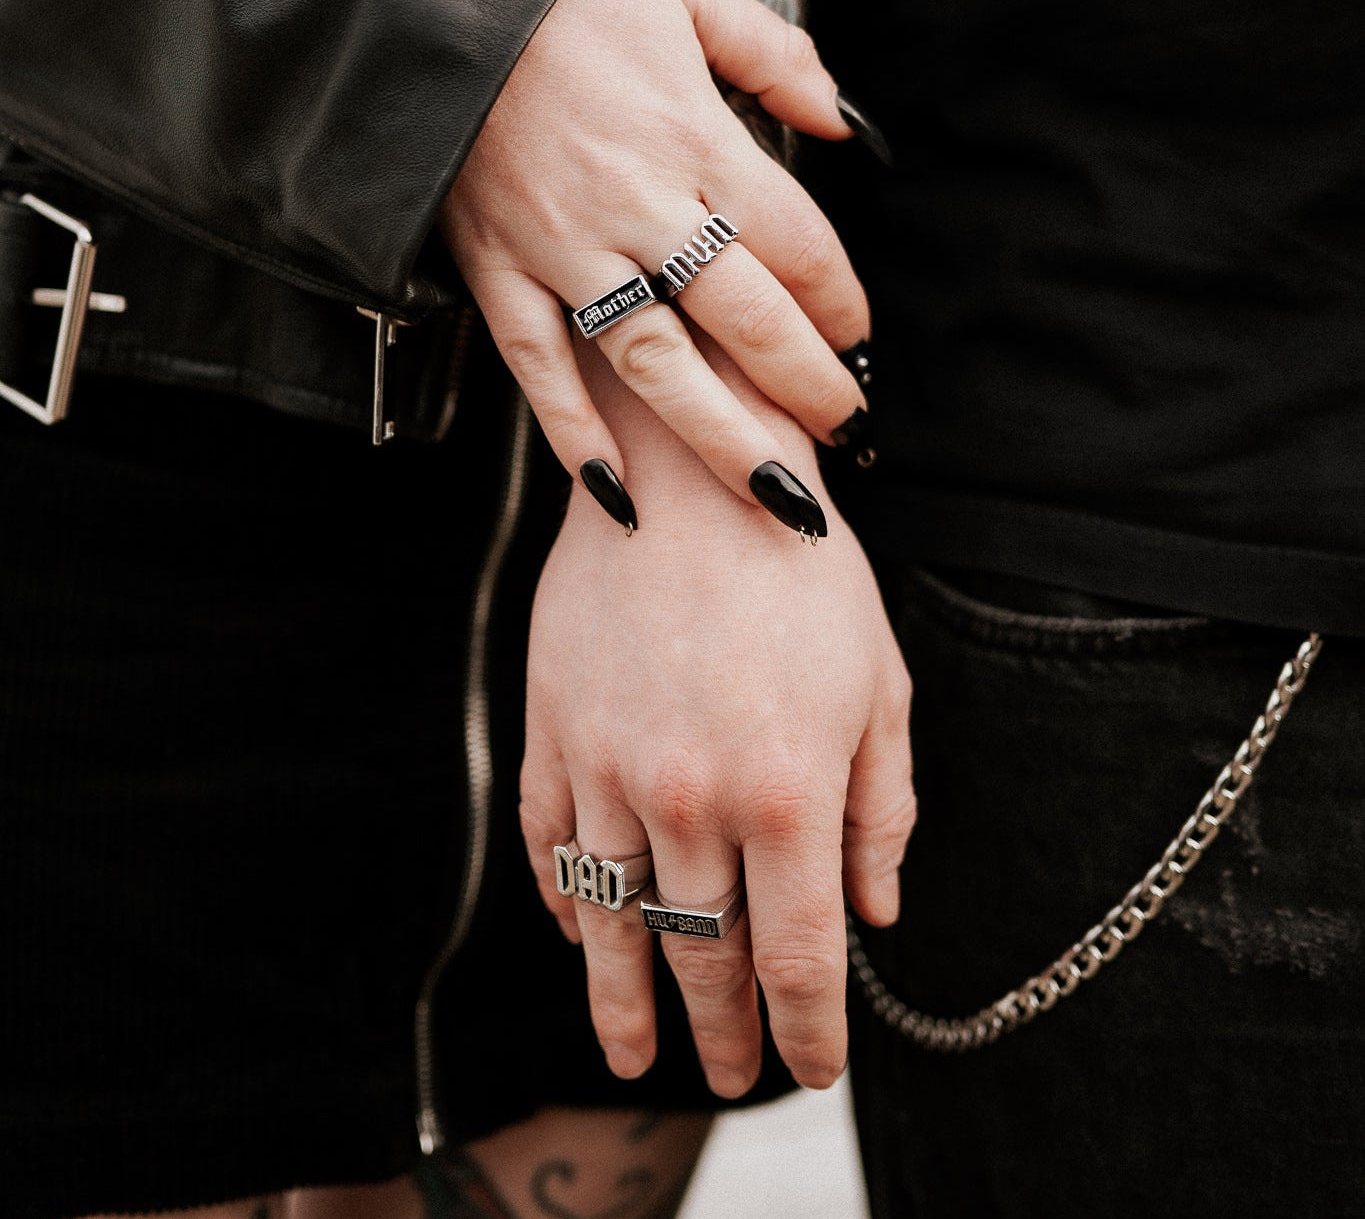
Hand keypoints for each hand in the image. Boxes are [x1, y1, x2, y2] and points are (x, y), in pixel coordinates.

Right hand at [439, 0, 868, 520]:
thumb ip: (774, 57)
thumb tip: (843, 122)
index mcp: (694, 138)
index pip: (797, 244)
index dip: (840, 304)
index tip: (858, 343)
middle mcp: (637, 206)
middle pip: (746, 318)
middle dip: (807, 384)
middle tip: (847, 431)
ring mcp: (562, 249)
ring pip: (655, 363)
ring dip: (721, 436)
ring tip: (774, 492)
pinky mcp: (497, 271)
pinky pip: (539, 367)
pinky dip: (575, 433)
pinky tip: (619, 493)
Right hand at [518, 341, 913, 1094]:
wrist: (692, 473)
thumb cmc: (805, 572)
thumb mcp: (880, 687)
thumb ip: (881, 813)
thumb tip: (876, 914)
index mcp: (790, 794)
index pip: (800, 958)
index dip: (807, 1031)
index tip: (810, 1071)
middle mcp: (692, 799)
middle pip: (704, 955)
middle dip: (723, 1030)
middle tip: (732, 1073)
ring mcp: (608, 768)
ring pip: (614, 921)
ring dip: (624, 1001)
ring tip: (629, 1055)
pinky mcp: (553, 730)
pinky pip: (550, 843)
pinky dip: (565, 902)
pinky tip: (579, 936)